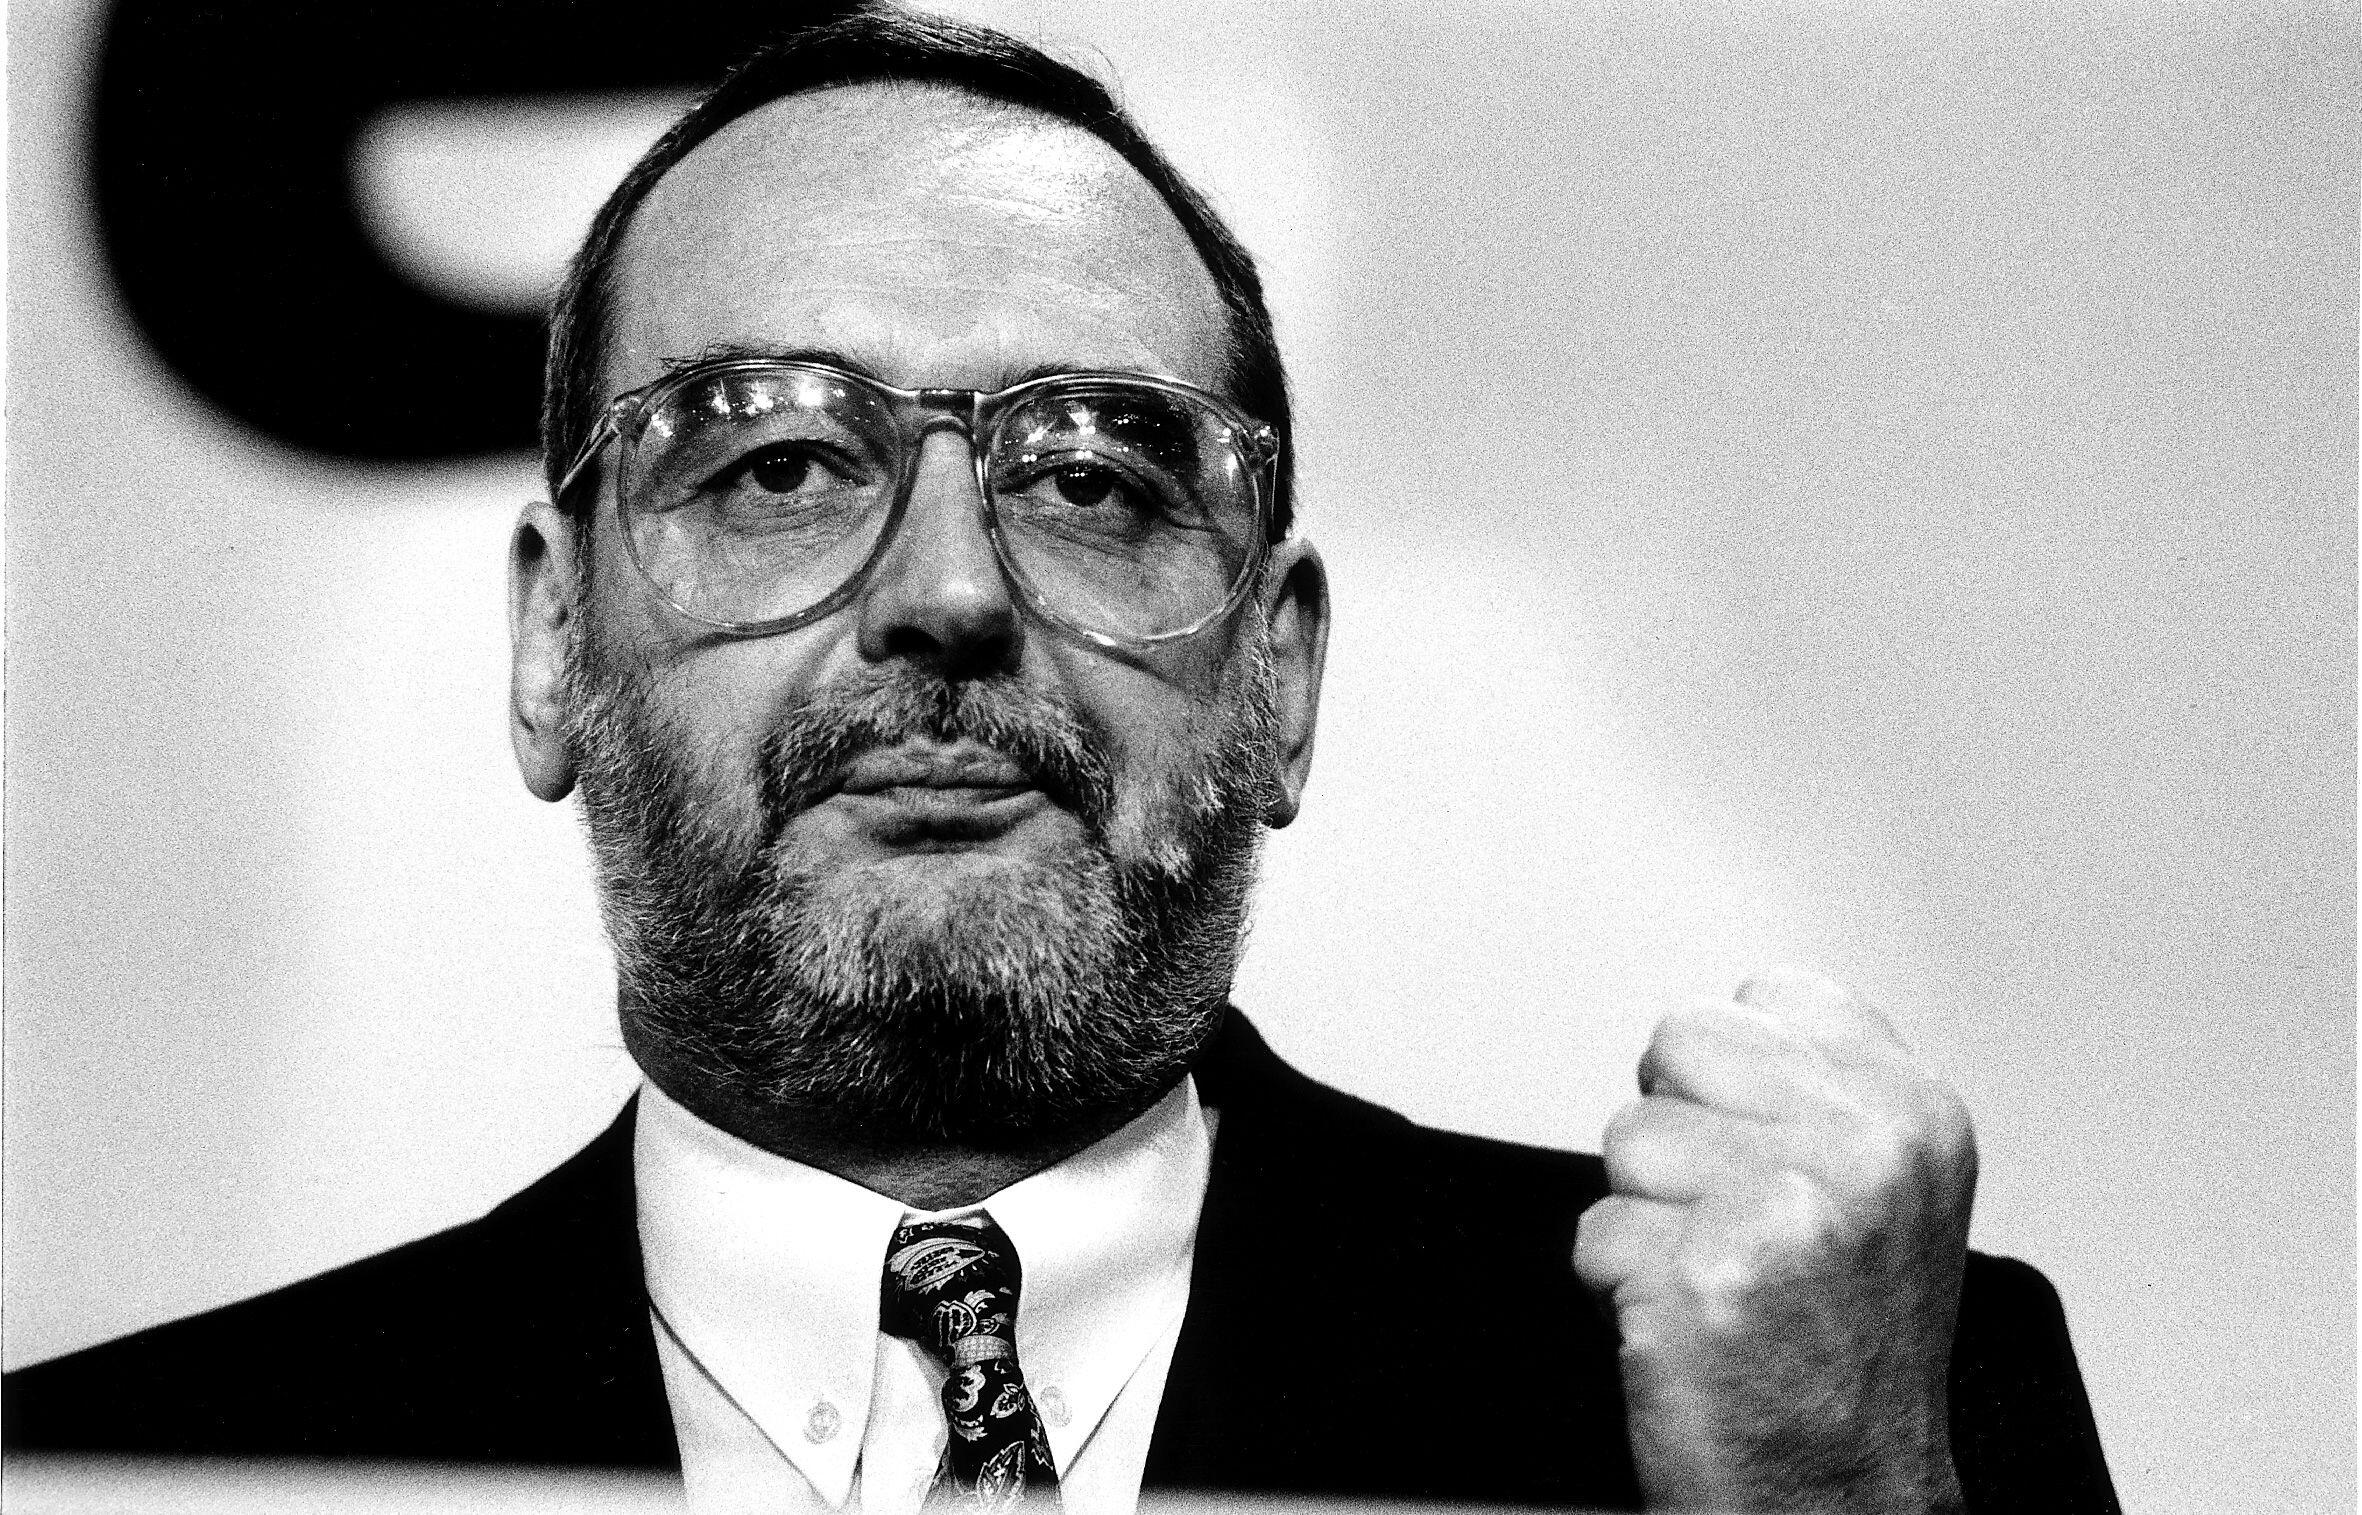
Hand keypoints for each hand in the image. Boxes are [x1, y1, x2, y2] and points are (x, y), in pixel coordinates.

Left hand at [1573, 971, 1976, 1512]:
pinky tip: (1690, 1325)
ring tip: (1718, 1279)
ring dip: (1648, 1214)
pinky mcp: (1701, 1275)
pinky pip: (1596, 1229)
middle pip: (1681, 1042)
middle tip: (1732, 1220)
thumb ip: (1820, 1095)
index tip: (1764, 1146)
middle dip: (1680, 1130)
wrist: (1844, 1502)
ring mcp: (1781, 1209)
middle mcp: (1859, 1149)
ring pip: (1628, 1137)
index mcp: (1913, 1112)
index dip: (1736, 1073)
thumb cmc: (1853, 1363)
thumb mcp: (1890, 1195)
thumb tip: (1722, 1026)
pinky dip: (1619, 1285)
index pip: (1769, 996)